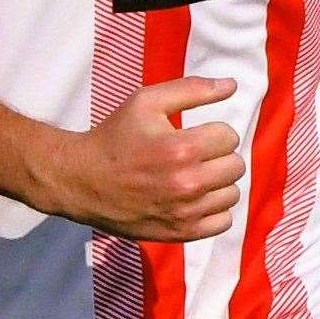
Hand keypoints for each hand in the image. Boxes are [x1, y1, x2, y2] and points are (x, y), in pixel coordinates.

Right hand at [43, 76, 243, 241]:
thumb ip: (192, 89)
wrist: (84, 181)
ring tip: (195, 175)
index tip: (195, 134)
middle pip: (236, 166)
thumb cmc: (116, 136)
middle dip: (219, 155)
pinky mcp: (182, 233)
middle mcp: (188, 183)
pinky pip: (223, 222)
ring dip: (218, 182)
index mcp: (182, 148)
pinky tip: (196, 198)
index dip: (214, 131)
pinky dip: (215, 209)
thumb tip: (231, 85)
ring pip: (232, 194)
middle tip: (196, 154)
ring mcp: (185, 212)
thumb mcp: (147, 101)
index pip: (229, 136)